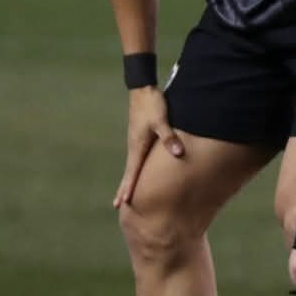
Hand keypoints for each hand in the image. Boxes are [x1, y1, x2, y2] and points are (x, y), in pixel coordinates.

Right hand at [115, 86, 182, 206]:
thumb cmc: (152, 104)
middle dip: (124, 189)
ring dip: (129, 180)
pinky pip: (139, 159)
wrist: (143, 89)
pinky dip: (136, 170)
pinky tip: (139, 173)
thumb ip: (169, 137)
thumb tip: (178, 154)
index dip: (128, 187)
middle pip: (129, 172)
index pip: (132, 172)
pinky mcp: (141, 138)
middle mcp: (135, 147)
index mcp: (138, 146)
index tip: (124, 202)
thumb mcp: (162, 120)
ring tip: (126, 195)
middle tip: (117, 206)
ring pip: (133, 167)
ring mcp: (137, 143)